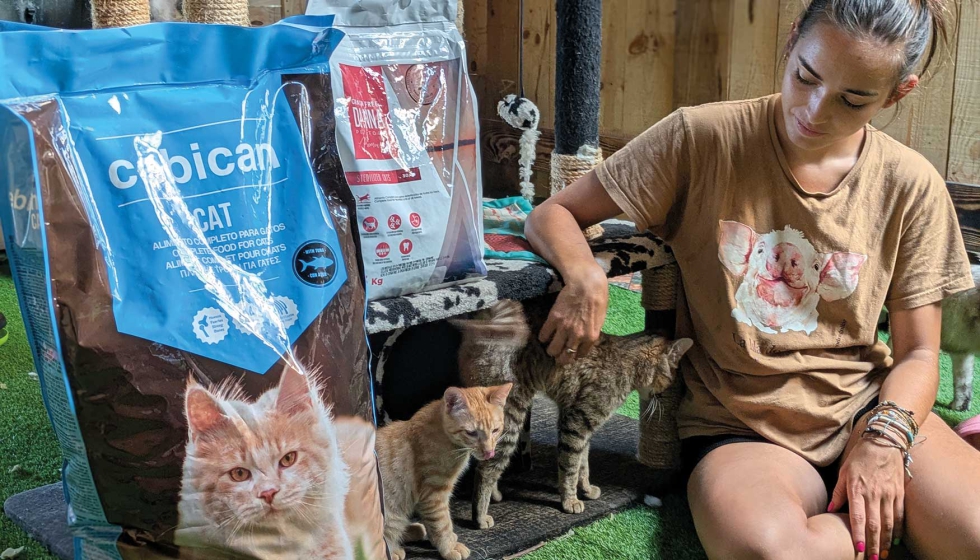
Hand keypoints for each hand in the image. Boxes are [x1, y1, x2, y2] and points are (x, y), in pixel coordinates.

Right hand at [538, 267, 607, 364]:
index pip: (579, 355)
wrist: (586, 284)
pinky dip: (543, 337)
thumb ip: (592, 332)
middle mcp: (577, 336)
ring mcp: (564, 328)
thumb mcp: (600, 320)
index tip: (571, 354)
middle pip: (565, 356)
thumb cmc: (598, 299)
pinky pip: (544, 334)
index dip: (574, 356)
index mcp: (591, 337)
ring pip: (553, 349)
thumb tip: (586, 340)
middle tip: (557, 357)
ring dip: (551, 351)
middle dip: (561, 359)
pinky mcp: (553, 319)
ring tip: (550, 349)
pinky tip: (544, 337)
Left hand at [829, 438, 905, 559]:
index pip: (858, 517)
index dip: (858, 534)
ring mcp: (888, 494)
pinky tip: (894, 539)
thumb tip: (830, 508)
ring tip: (882, 553)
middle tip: (872, 559)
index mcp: (857, 489)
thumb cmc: (860, 457)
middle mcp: (873, 494)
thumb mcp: (844, 471)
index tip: (858, 549)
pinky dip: (898, 528)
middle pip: (874, 524)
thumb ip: (838, 492)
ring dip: (885, 540)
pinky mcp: (899, 492)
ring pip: (888, 522)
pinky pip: (900, 514)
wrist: (884, 442)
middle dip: (873, 544)